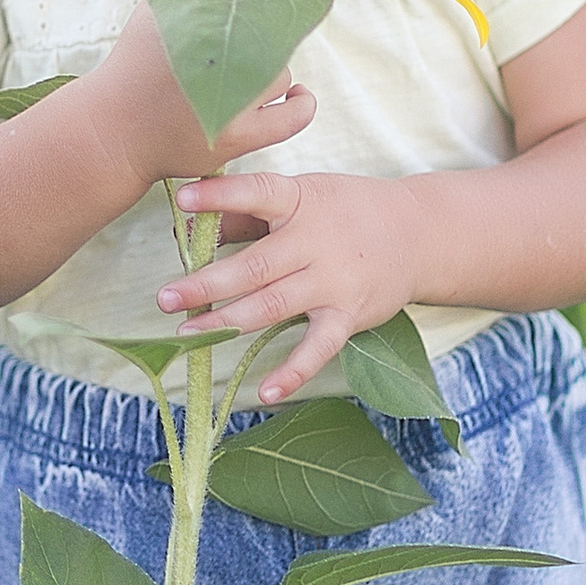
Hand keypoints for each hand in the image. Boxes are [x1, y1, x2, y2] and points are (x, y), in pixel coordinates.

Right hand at [89, 0, 318, 193]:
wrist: (114, 129)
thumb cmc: (138, 67)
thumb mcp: (155, 7)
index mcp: (191, 12)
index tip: (242, 6)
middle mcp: (212, 52)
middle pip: (272, 27)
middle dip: (258, 33)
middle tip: (234, 47)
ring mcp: (229, 97)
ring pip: (280, 72)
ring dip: (265, 74)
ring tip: (229, 82)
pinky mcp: (239, 137)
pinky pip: (294, 116)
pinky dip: (300, 103)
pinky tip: (297, 95)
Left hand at [157, 171, 420, 402]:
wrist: (419, 233)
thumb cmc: (344, 211)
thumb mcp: (302, 195)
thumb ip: (248, 213)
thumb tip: (191, 228)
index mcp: (301, 200)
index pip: (258, 193)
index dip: (220, 195)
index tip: (182, 197)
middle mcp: (317, 241)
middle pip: (255, 265)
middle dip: (207, 283)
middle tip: (165, 297)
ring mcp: (334, 281)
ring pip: (274, 305)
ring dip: (228, 321)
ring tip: (188, 332)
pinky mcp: (348, 315)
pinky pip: (317, 348)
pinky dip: (292, 372)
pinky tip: (264, 392)